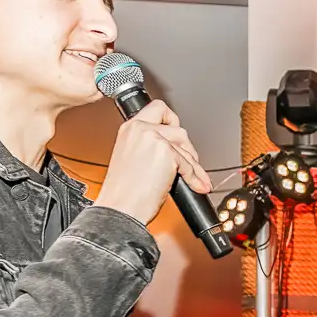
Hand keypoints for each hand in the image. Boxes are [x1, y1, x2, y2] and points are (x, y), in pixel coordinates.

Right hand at [94, 99, 208, 226]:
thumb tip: (174, 147)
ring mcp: (153, 138)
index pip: (158, 108)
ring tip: (194, 179)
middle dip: (187, 148)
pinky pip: (189, 163)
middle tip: (188, 164)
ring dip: (194, 165)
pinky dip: (195, 176)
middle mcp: (140, 129)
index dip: (172, 121)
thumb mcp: (132, 157)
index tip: (177, 137)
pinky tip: (195, 185)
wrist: (120, 208)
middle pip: (178, 128)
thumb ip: (149, 145)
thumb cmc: (124, 192)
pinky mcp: (166, 152)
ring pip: (186, 145)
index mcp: (130, 128)